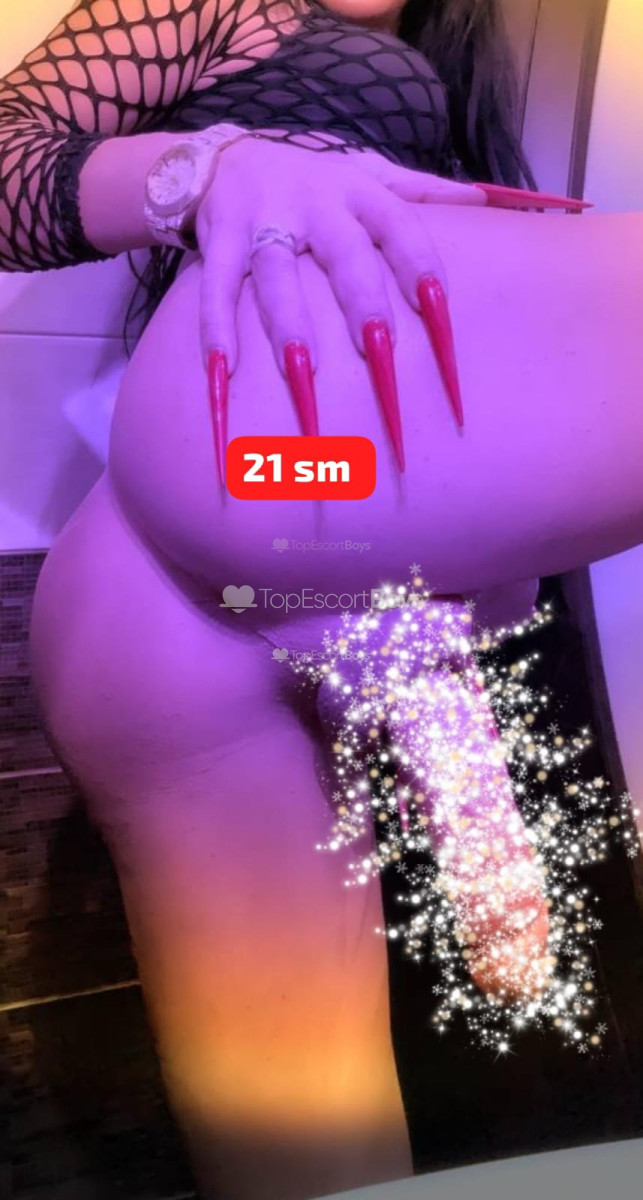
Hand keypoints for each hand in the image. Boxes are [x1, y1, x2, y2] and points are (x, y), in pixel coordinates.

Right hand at [194, 133, 484, 482]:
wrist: (225, 156)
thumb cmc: (311, 180)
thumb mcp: (367, 175)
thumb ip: (421, 193)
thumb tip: (487, 200)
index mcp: (358, 193)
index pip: (399, 225)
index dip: (418, 263)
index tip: (440, 307)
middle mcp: (313, 204)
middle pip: (342, 254)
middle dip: (360, 300)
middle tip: (381, 350)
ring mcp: (262, 220)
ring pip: (275, 275)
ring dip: (287, 323)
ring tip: (301, 371)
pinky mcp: (219, 238)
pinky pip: (216, 287)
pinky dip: (216, 328)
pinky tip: (224, 370)